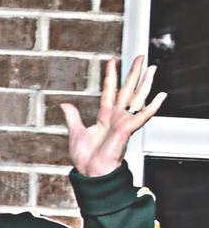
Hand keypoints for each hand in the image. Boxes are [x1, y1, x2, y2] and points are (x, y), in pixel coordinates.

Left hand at [61, 56, 164, 177]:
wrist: (90, 171)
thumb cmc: (85, 157)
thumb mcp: (75, 132)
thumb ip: (73, 117)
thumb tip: (65, 104)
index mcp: (105, 116)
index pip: (110, 90)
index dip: (111, 75)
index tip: (112, 61)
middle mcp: (117, 116)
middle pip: (127, 89)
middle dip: (134, 72)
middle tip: (141, 56)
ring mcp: (124, 122)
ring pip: (137, 97)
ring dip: (146, 82)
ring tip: (153, 67)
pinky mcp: (128, 129)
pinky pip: (142, 116)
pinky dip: (152, 106)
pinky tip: (161, 96)